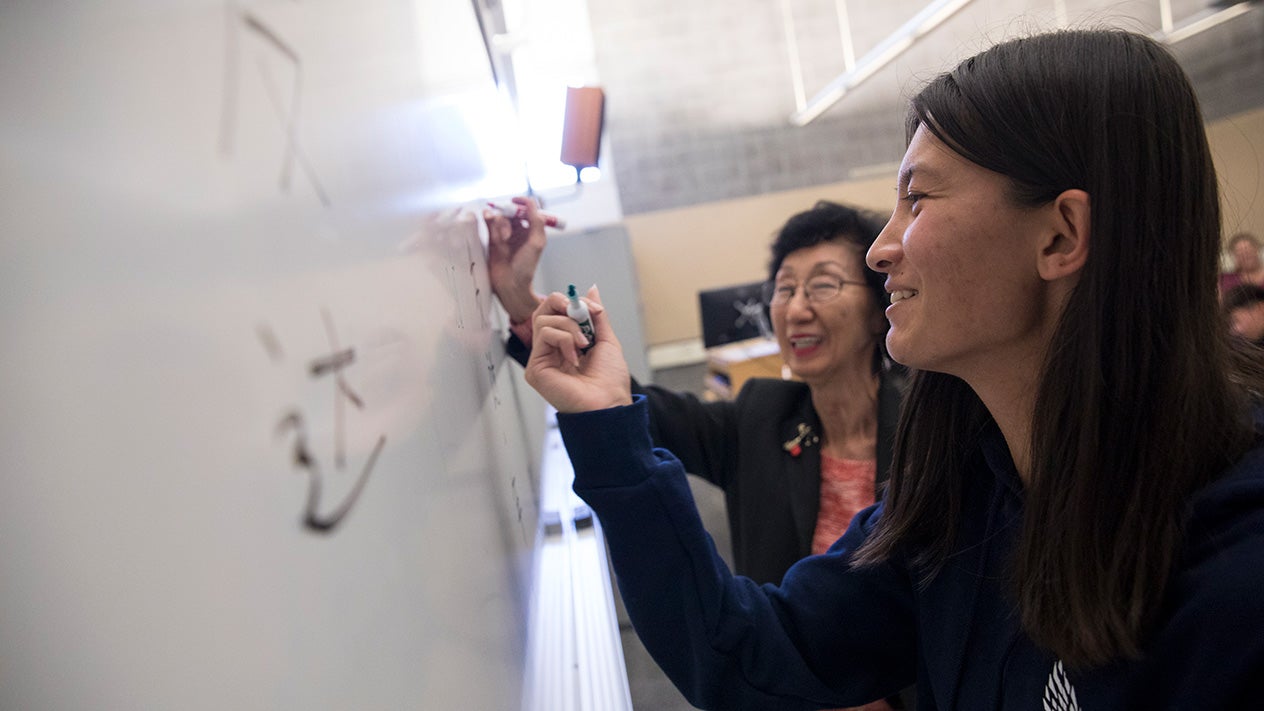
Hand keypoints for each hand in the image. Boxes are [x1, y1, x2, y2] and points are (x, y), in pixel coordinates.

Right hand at [484, 196, 546, 324]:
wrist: (510, 284)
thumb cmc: (526, 267)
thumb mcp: (537, 242)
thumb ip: (536, 221)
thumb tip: (530, 203)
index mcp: (532, 230)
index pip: (527, 209)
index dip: (522, 203)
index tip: (516, 201)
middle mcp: (519, 231)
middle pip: (512, 212)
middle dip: (510, 216)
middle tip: (509, 229)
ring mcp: (505, 234)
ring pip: (501, 217)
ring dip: (501, 224)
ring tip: (503, 239)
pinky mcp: (493, 239)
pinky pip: (490, 223)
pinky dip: (489, 218)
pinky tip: (488, 217)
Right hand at [524, 286, 633, 412]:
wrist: (609, 403)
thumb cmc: (610, 380)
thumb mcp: (606, 339)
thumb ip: (596, 315)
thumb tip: (591, 289)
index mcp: (565, 342)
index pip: (556, 311)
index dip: (571, 303)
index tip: (593, 309)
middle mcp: (550, 349)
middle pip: (542, 311)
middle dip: (563, 304)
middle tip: (580, 312)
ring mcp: (541, 358)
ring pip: (543, 320)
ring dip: (569, 326)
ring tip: (584, 344)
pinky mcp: (535, 368)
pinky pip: (544, 335)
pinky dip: (564, 339)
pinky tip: (575, 357)